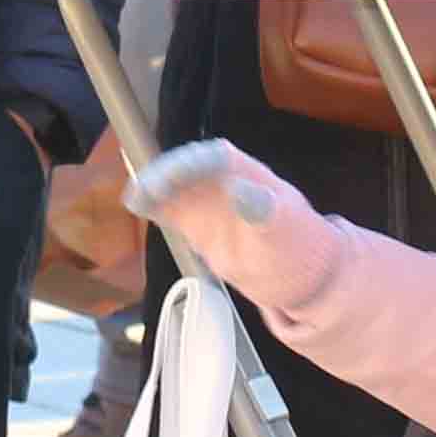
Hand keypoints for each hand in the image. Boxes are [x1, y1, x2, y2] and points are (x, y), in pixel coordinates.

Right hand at [124, 136, 319, 314]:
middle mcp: (222, 182)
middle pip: (187, 168)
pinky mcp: (196, 225)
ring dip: (152, 188)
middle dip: (164, 175)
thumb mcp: (285, 231)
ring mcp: (208, 204)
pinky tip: (136, 205)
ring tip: (135, 199)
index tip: (171, 176)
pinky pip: (170, 209)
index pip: (214, 158)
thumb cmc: (298, 249)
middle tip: (145, 191)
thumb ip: (263, 210)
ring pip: (173, 187)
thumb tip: (240, 190)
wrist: (300, 278)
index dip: (190, 163)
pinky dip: (153, 205)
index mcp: (247, 173)